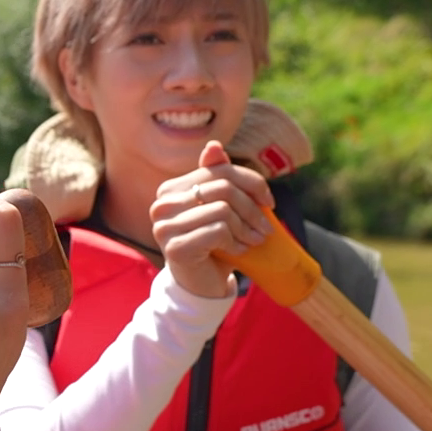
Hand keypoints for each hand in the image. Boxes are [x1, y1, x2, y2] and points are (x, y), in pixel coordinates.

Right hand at [150, 141, 274, 299]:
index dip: (251, 182)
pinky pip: (218, 231)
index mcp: (171, 190)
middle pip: (222, 188)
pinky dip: (236, 242)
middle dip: (252, 209)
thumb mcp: (220, 208)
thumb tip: (214, 145)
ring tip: (253, 240)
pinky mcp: (174, 247)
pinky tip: (238, 252)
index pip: (218, 170)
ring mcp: (164, 226)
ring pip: (222, 210)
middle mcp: (162, 205)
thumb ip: (217, 178)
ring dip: (246, 228)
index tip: (269, 202)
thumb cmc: (213, 243)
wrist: (200, 285)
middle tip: (265, 228)